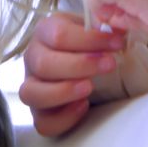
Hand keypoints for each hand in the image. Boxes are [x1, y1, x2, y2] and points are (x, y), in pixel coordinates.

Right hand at [20, 13, 124, 135]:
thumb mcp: (98, 29)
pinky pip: (41, 122)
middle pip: (43, 63)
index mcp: (45, 31)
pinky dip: (63, 117)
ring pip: (30, 93)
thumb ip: (105, 25)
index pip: (57, 34)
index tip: (117, 44)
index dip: (89, 40)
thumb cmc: (95, 46)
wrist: (93, 66)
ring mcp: (32, 86)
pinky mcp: (39, 112)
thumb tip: (117, 26)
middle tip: (109, 65)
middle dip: (79, 65)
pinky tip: (84, 106)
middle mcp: (33, 58)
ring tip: (90, 87)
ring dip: (62, 91)